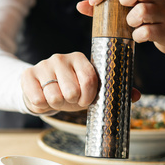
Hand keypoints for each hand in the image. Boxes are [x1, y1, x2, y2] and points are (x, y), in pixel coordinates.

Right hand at [21, 52, 141, 113]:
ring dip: (57, 105)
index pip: (89, 79)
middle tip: (69, 100)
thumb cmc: (71, 89)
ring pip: (54, 96)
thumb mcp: (92, 90)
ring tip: (57, 98)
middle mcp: (61, 58)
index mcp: (80, 58)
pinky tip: (43, 99)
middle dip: (71, 102)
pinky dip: (42, 106)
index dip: (88, 96)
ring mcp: (43, 64)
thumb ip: (114, 91)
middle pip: (71, 91)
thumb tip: (136, 96)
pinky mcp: (27, 75)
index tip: (86, 100)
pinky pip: (38, 99)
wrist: (41, 88)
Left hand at [77, 0, 164, 54]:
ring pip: (143, 11)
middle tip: (122, 10)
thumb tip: (80, 6)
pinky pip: (148, 31)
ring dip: (131, 21)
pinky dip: (139, 36)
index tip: (93, 1)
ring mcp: (163, 12)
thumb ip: (104, 8)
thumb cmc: (147, 19)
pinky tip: (138, 37)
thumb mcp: (128, 10)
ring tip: (131, 26)